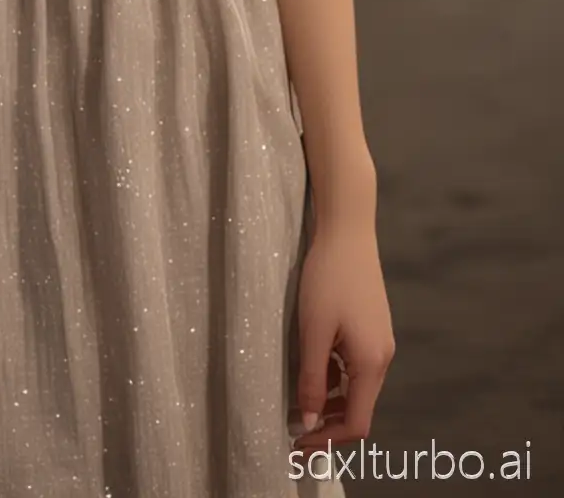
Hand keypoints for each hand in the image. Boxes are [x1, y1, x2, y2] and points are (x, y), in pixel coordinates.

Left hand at [291, 217, 394, 446]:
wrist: (347, 231)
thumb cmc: (327, 278)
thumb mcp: (313, 331)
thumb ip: (312, 379)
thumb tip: (307, 423)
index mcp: (371, 363)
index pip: (356, 423)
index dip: (327, 439)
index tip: (298, 444)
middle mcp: (382, 357)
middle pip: (358, 408)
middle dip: (326, 423)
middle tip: (292, 428)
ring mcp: (379, 342)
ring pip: (355, 387)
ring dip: (329, 399)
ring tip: (297, 397)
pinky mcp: (372, 328)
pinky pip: (355, 366)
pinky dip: (335, 376)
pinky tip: (312, 365)